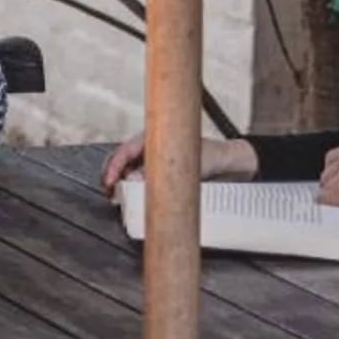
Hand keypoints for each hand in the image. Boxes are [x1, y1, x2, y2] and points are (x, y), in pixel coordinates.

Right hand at [99, 132, 256, 194]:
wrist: (230, 165)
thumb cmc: (211, 157)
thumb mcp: (186, 165)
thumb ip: (159, 172)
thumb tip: (132, 179)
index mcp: (154, 138)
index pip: (124, 150)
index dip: (113, 166)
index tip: (108, 181)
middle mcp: (151, 149)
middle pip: (121, 160)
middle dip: (110, 175)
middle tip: (109, 192)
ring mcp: (155, 162)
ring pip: (128, 171)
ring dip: (120, 184)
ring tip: (117, 198)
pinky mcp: (161, 175)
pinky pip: (141, 180)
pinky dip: (133, 189)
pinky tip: (132, 200)